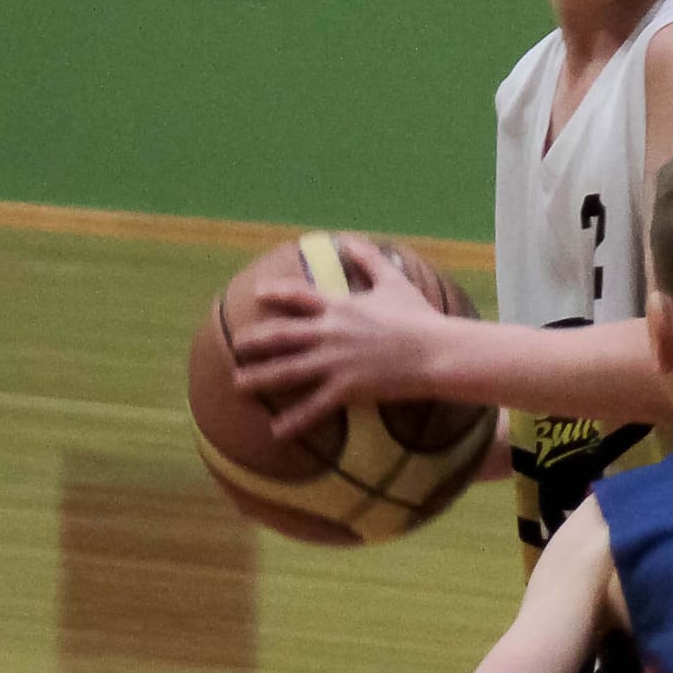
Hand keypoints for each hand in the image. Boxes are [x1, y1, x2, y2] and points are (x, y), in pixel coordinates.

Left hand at [232, 236, 448, 441]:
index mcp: (340, 306)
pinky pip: (314, 407)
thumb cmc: (419, 317)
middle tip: (236, 347)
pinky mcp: (347, 389)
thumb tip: (351, 240)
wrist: (436, 351)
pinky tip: (277, 432)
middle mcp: (330, 333)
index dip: (276, 293)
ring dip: (259, 378)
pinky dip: (294, 421)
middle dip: (254, 342)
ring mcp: (336, 362)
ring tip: (239, 385)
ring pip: (287, 371)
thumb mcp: (394, 282)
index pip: (298, 296)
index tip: (258, 294)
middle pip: (281, 336)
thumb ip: (369, 259)